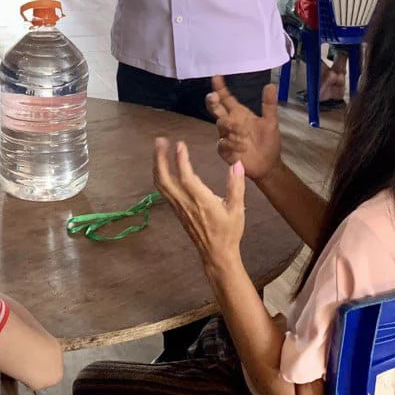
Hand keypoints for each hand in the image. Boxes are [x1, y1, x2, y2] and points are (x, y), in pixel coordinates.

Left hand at [153, 138, 245, 272]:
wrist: (216, 254)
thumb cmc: (228, 231)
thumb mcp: (237, 209)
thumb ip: (236, 186)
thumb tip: (237, 164)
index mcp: (202, 201)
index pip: (186, 178)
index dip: (181, 160)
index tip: (180, 144)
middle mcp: (186, 203)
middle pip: (165, 179)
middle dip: (160, 158)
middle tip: (160, 141)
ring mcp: (178, 207)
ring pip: (161, 185)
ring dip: (157, 165)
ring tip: (158, 148)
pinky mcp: (176, 210)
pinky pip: (163, 191)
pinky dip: (159, 176)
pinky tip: (162, 167)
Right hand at [206, 78, 281, 181]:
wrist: (269, 165)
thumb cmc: (268, 142)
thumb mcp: (271, 122)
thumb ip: (269, 104)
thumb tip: (270, 85)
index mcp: (239, 113)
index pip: (226, 98)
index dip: (220, 88)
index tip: (216, 76)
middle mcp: (230, 122)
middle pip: (216, 109)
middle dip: (213, 102)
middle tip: (214, 97)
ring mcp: (226, 136)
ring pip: (220, 125)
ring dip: (231, 127)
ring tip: (244, 134)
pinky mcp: (225, 150)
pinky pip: (222, 143)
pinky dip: (232, 144)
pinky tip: (243, 147)